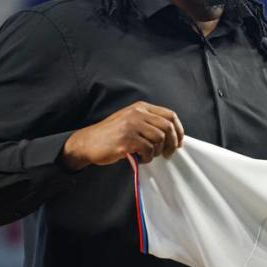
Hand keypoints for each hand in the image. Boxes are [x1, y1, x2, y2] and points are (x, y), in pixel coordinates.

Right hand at [61, 101, 184, 170]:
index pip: (170, 115)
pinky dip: (148, 157)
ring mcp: (131, 125)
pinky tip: (141, 158)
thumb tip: (173, 136)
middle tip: (168, 154)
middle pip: (168, 127)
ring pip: (159, 139)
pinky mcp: (126, 139)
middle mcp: (137, 113)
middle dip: (172, 143)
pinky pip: (148, 149)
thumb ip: (149, 122)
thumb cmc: (111, 135)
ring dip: (158, 152)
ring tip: (149, 155)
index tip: (179, 142)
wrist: (88, 142)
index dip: (179, 130)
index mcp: (141, 107)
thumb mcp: (131, 120)